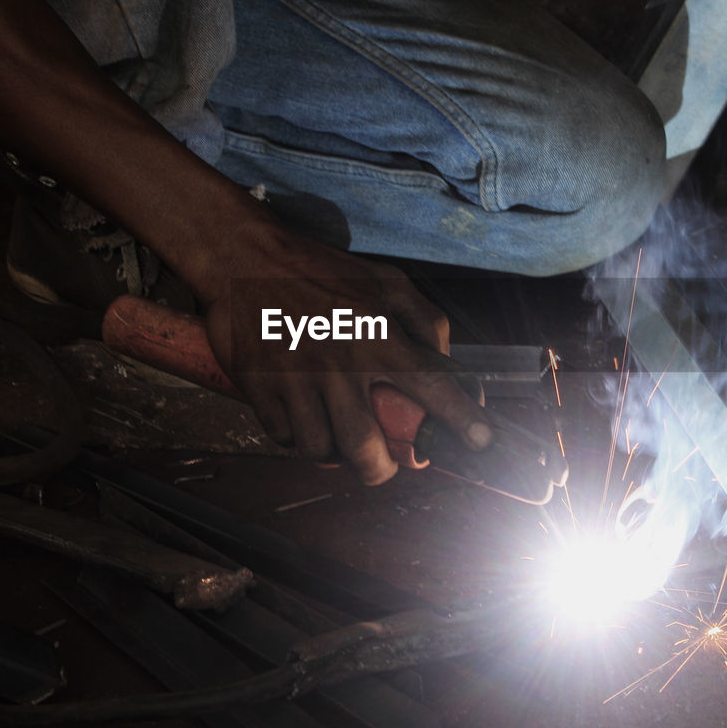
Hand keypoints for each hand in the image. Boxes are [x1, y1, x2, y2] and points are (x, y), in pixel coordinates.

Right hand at [199, 220, 491, 485]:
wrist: (245, 257)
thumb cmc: (322, 271)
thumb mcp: (386, 282)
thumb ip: (425, 320)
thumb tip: (446, 365)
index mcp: (377, 337)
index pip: (432, 386)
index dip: (462, 420)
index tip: (481, 443)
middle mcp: (339, 365)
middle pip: (364, 449)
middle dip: (379, 470)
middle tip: (383, 464)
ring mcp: (295, 379)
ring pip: (320, 449)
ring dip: (333, 454)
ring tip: (338, 439)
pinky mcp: (258, 387)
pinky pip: (282, 437)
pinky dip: (296, 438)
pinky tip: (303, 419)